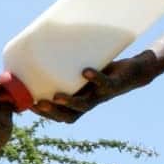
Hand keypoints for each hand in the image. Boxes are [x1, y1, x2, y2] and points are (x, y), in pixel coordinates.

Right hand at [32, 50, 160, 122]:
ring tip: (56, 96)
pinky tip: (85, 72)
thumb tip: (42, 46)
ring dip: (70, 103)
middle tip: (37, 104)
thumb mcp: (83, 70)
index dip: (44, 115)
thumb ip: (66, 64)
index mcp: (80, 103)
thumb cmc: (105, 71)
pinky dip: (95, 78)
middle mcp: (90, 102)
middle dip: (52, 113)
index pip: (59, 116)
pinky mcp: (115, 84)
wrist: (136, 72)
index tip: (27, 105)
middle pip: (69, 116)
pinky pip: (105, 84)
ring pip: (84, 105)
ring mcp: (102, 95)